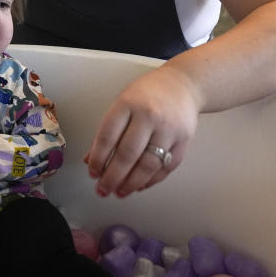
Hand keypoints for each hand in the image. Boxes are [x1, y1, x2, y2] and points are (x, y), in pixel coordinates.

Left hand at [84, 65, 199, 197]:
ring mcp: (169, 129)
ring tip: (120, 192)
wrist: (183, 84)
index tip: (93, 172)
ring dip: (131, 183)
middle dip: (112, 177)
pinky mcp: (183, 141)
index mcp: (128, 104)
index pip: (107, 137)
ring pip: (148, 165)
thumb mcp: (122, 103)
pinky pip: (166, 168)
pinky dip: (151, 181)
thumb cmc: (148, 94)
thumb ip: (107, 131)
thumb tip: (91, 160)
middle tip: (103, 189)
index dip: (98, 159)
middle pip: (127, 154)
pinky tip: (139, 185)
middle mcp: (149, 116)